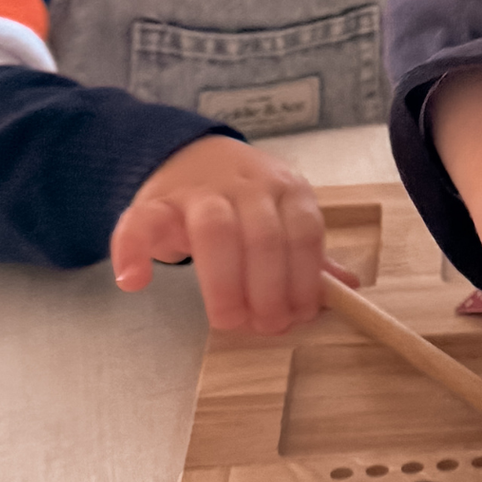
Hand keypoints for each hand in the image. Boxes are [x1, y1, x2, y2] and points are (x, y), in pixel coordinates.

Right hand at [111, 134, 355, 333]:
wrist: (189, 155)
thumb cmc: (243, 200)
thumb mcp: (281, 217)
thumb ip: (306, 252)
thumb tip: (347, 290)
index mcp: (287, 189)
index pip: (304, 232)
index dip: (304, 279)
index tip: (299, 316)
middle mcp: (247, 184)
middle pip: (263, 236)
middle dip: (268, 288)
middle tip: (264, 326)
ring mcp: (198, 190)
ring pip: (215, 229)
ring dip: (224, 282)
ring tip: (228, 320)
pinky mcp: (154, 201)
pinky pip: (140, 222)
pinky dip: (133, 251)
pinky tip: (135, 282)